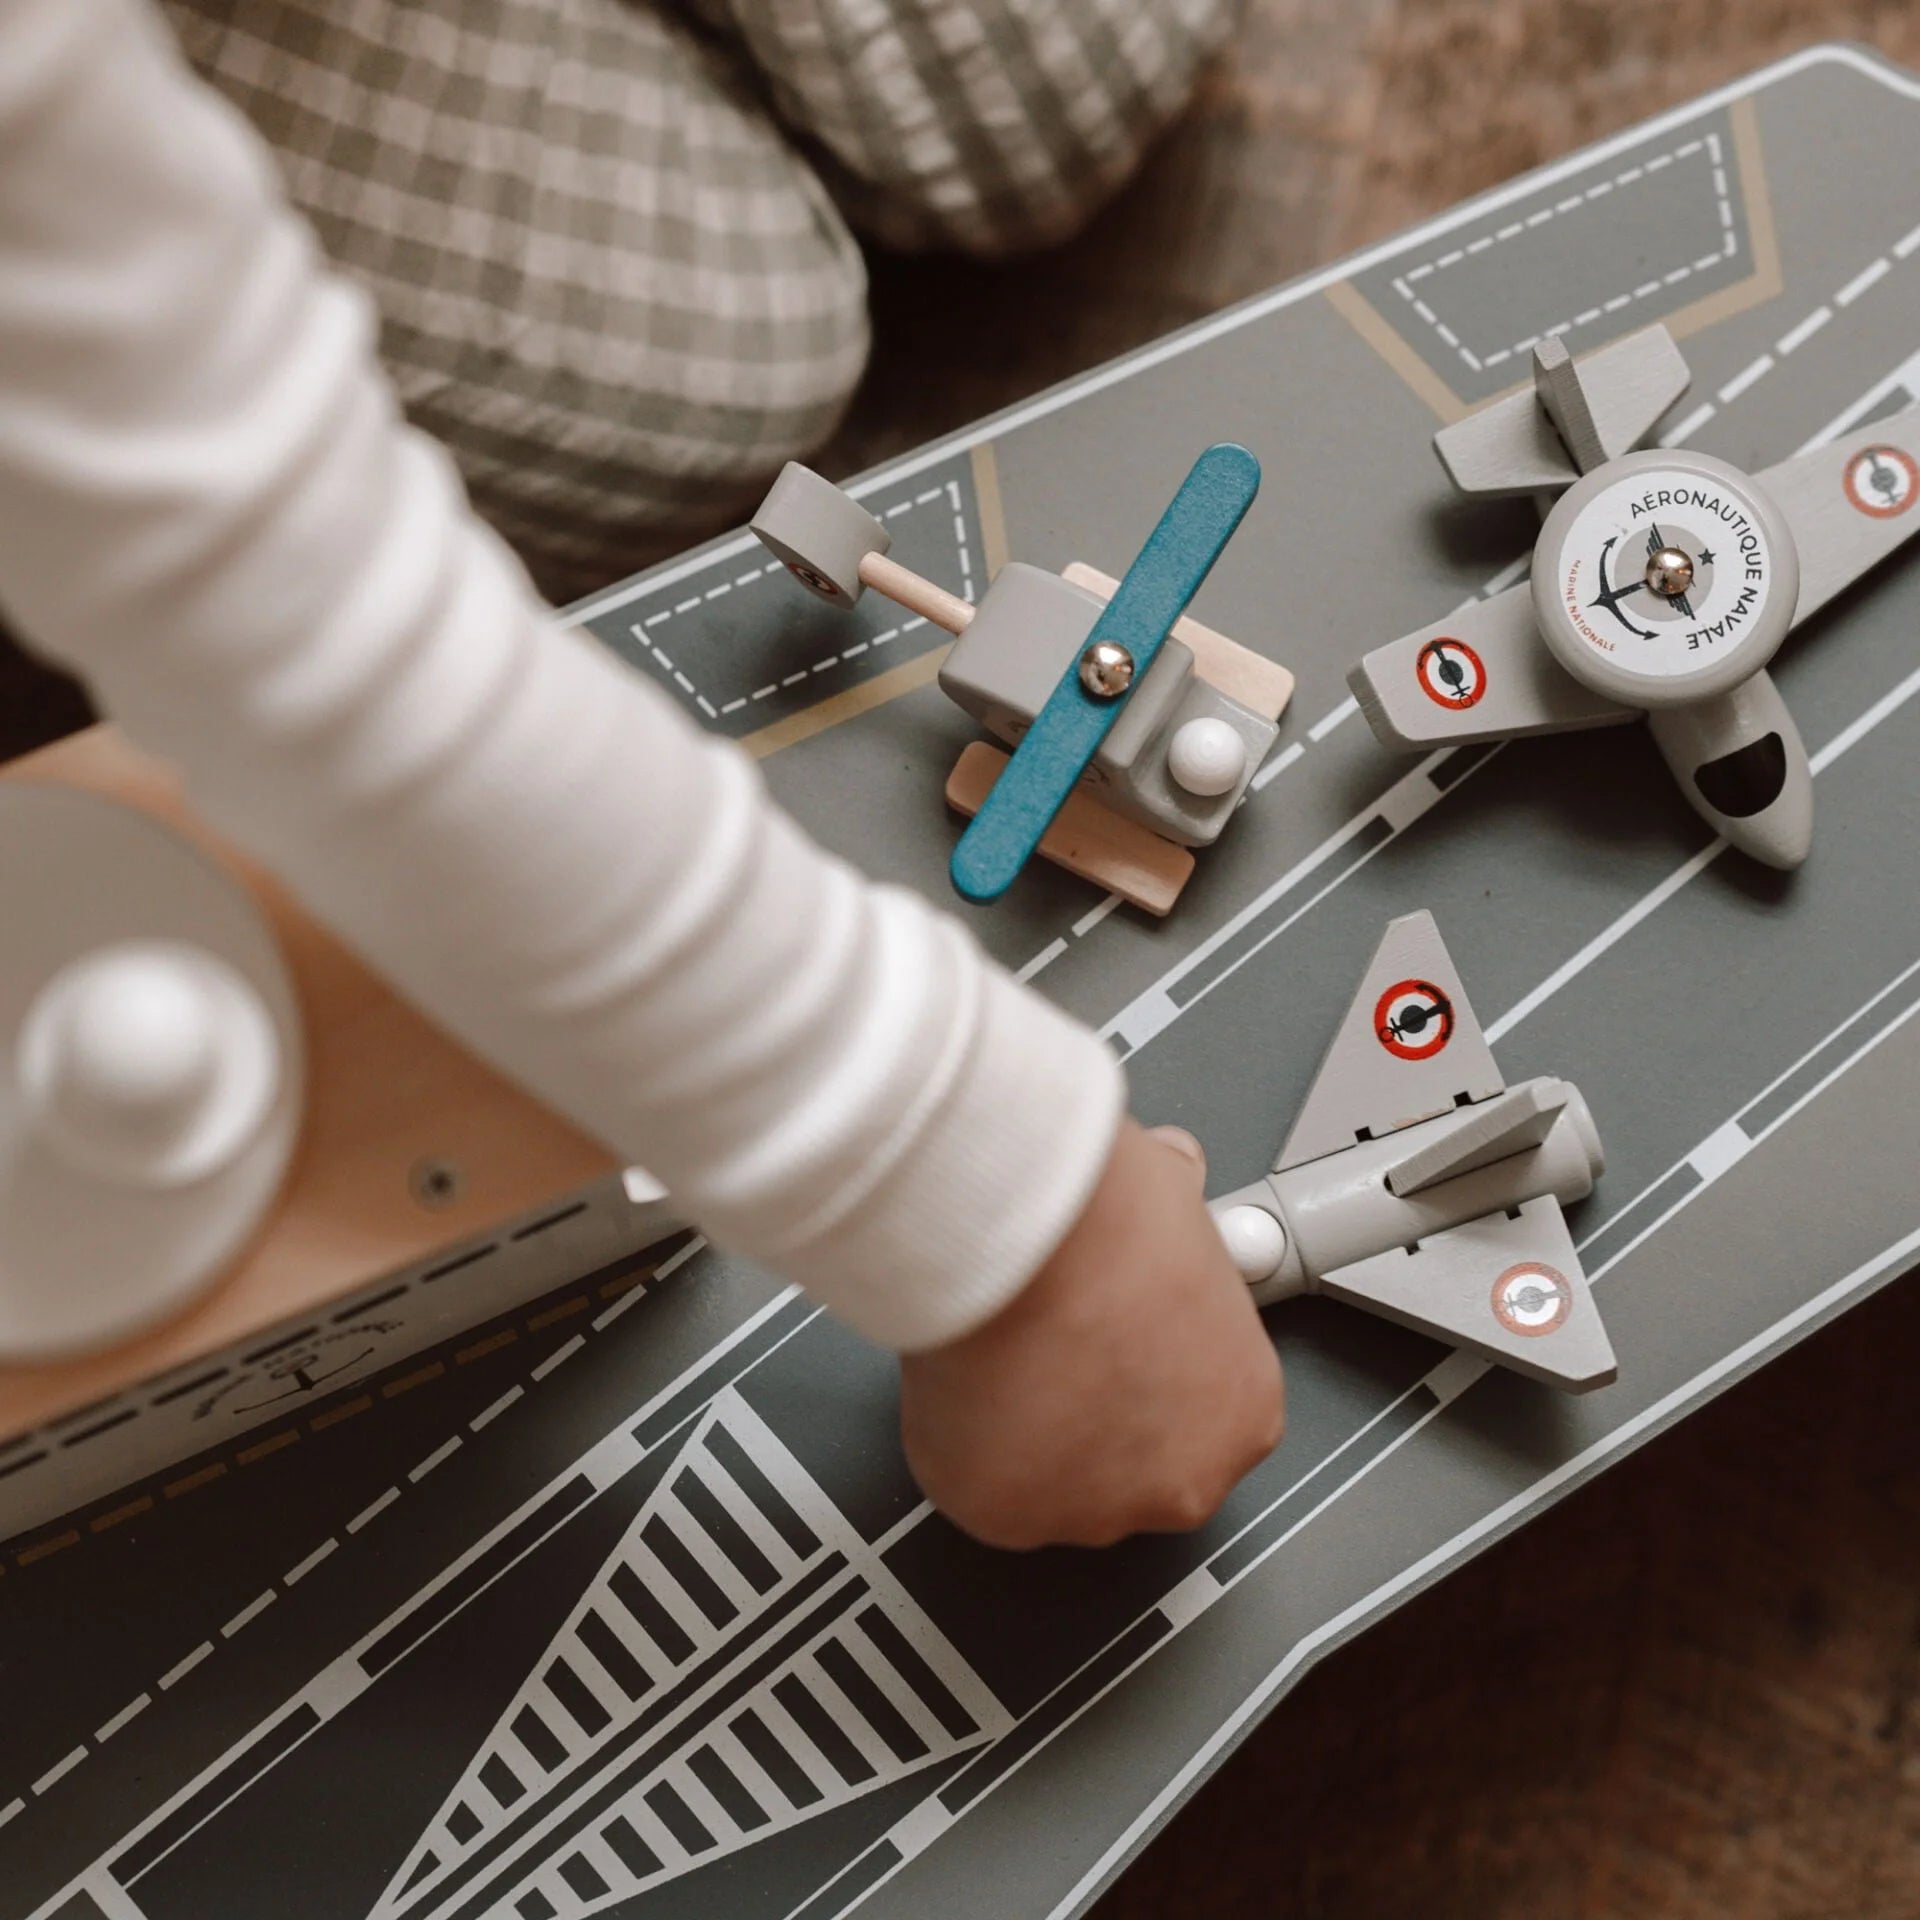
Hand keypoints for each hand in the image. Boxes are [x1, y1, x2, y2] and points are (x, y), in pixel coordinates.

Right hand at [898, 1119, 1283, 1549]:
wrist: (1032, 1239)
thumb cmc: (1109, 1220)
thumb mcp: (1179, 1197)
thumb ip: (1180, 1221)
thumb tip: (1168, 1176)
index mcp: (1243, 1414)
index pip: (1198, 1420)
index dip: (1144, 1376)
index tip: (1110, 1344)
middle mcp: (1182, 1483)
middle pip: (1129, 1471)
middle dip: (1088, 1419)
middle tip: (1051, 1352)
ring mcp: (1092, 1512)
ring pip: (1049, 1486)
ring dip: (1025, 1436)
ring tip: (1004, 1357)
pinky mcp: (1005, 1517)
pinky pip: (974, 1485)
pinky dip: (958, 1440)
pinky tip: (963, 1380)